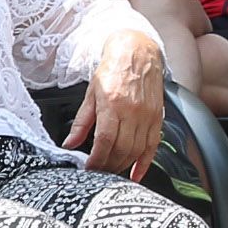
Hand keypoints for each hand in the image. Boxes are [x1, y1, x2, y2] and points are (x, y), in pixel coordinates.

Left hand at [66, 32, 167, 179]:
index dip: (96, 159)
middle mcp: (132, 111)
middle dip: (108, 166)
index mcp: (112, 103)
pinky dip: (144, 163)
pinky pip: (152, 147)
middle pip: (121, 149)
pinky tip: (136, 174)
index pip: (105, 140)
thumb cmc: (113, 70)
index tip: (89, 168)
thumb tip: (69, 143)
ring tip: (111, 171)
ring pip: (136, 151)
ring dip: (123, 166)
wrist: (137, 53)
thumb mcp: (91, 94)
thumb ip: (81, 122)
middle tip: (98, 172)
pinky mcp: (157, 118)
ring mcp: (147, 115)